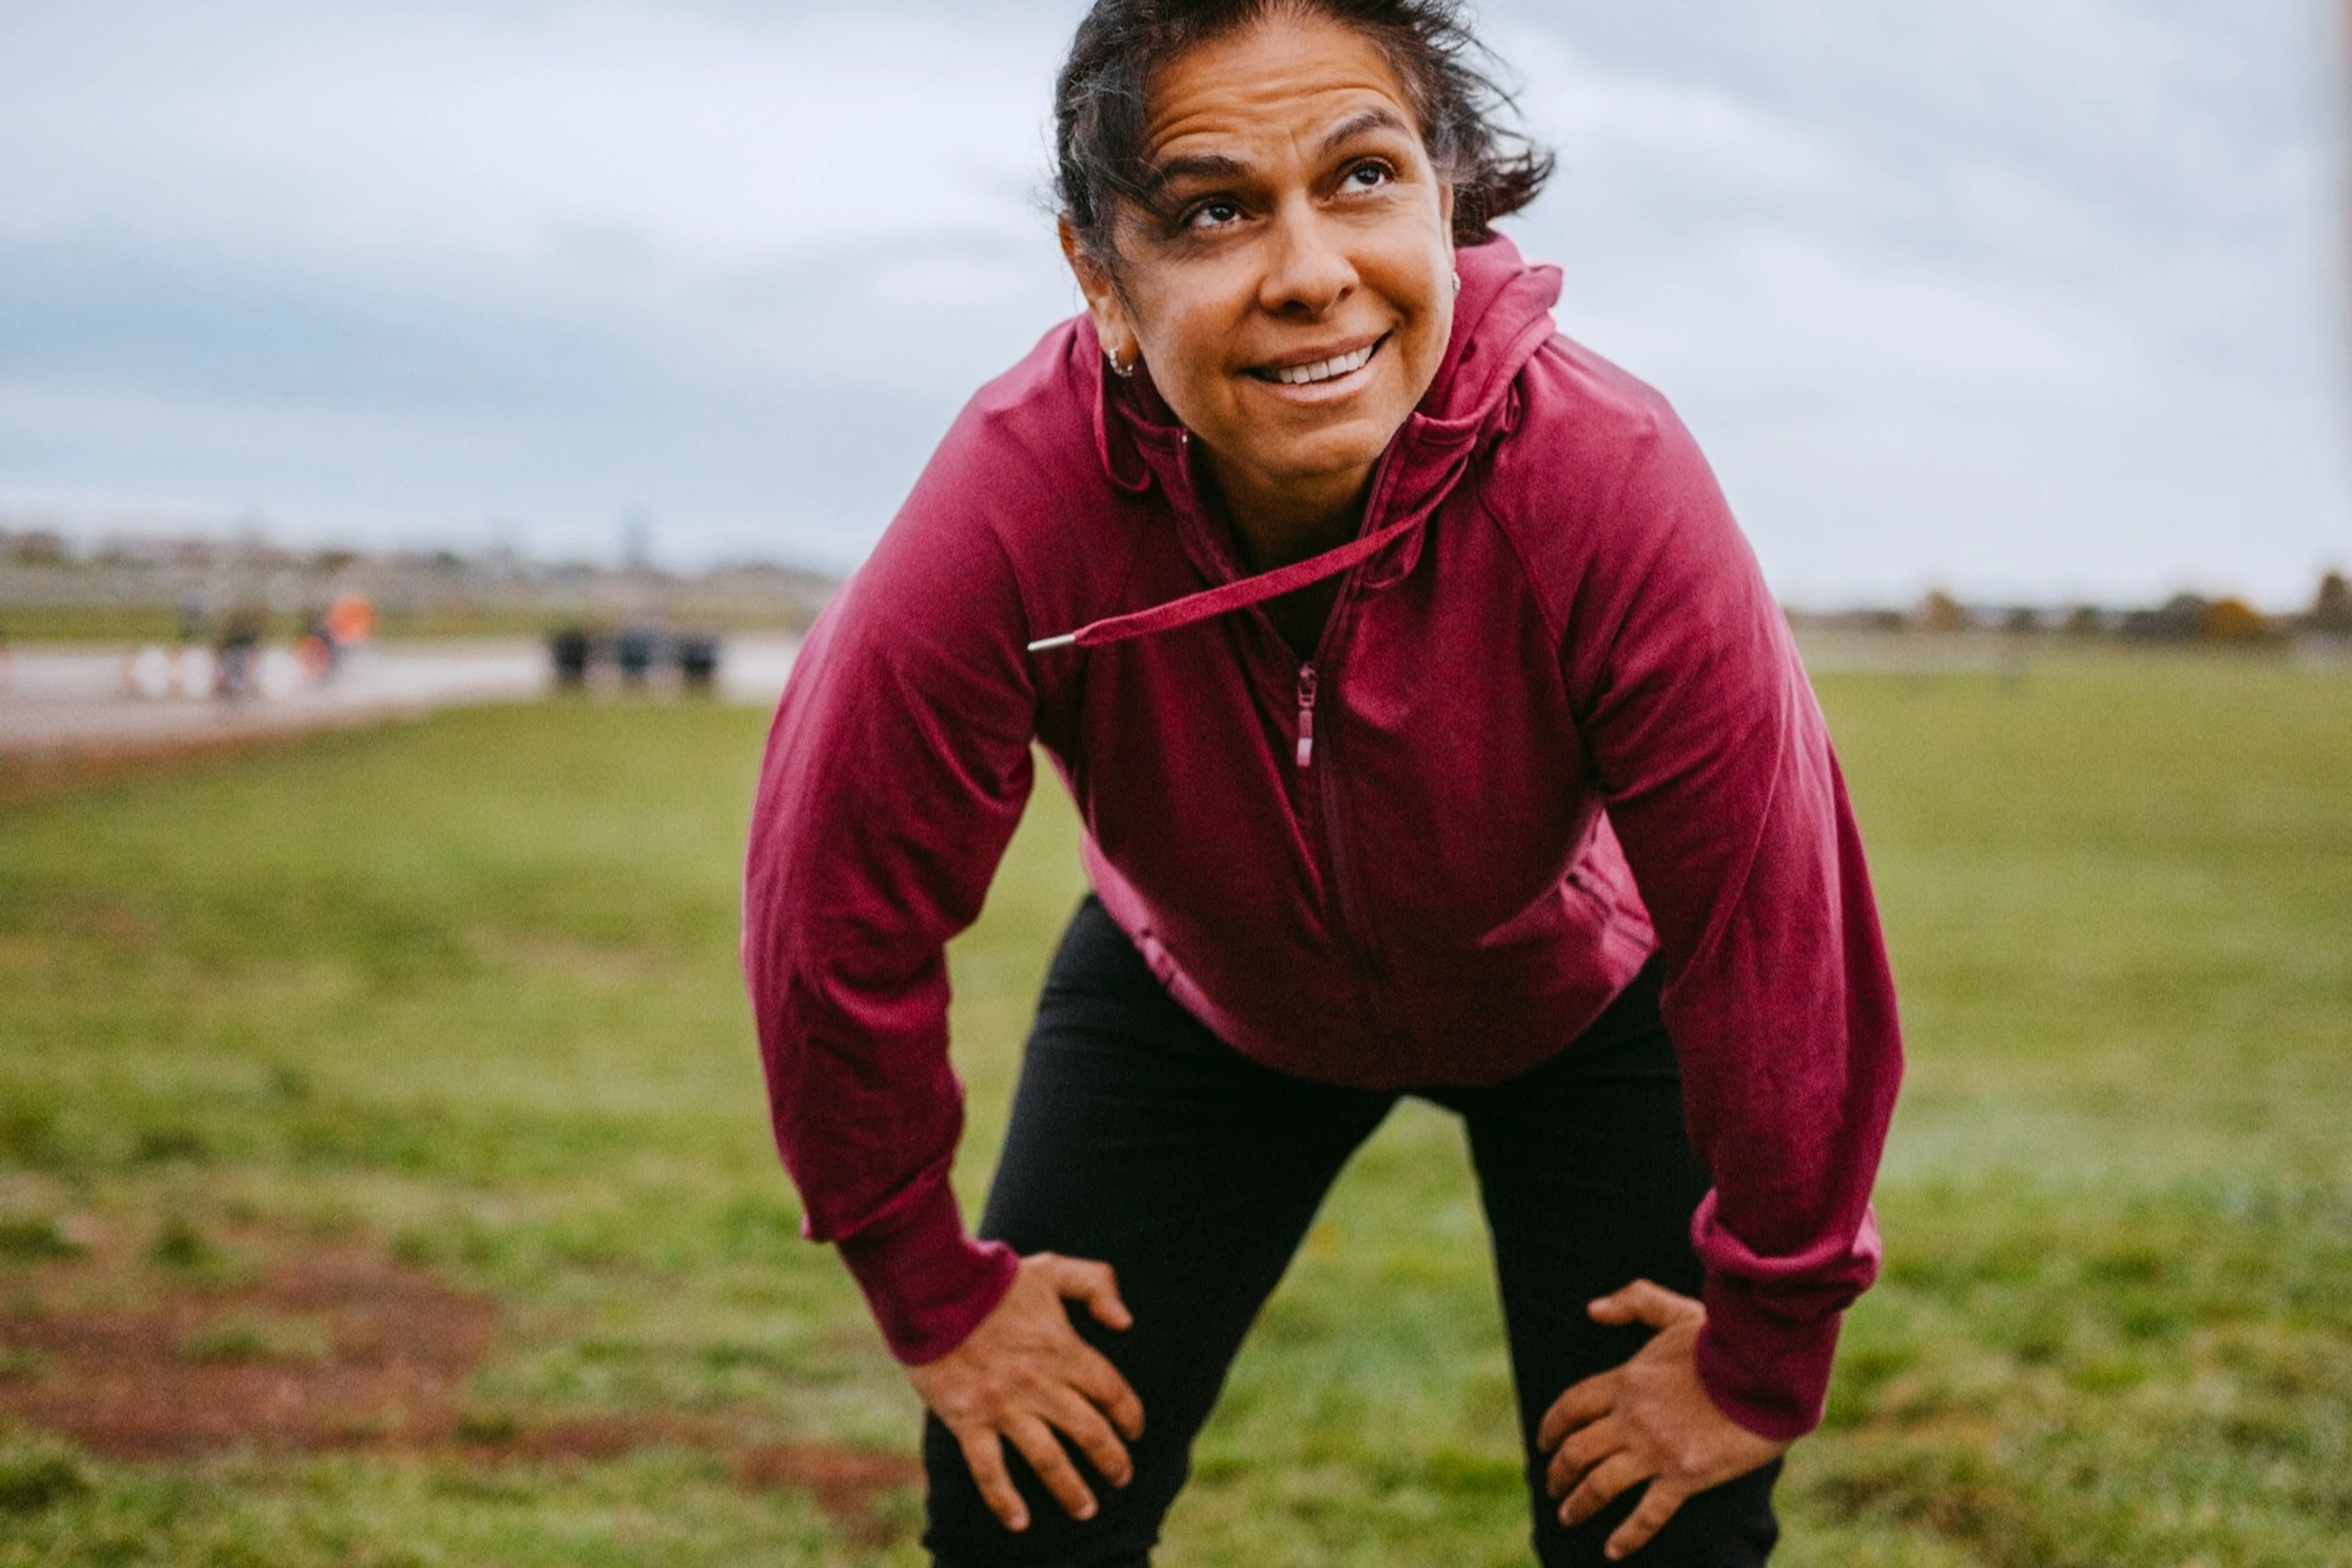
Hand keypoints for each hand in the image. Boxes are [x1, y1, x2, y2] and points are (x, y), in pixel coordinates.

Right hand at [906, 1252, 1145, 1532]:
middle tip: (1122, 1478)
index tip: (1135, 1432)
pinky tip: (1019, 1521)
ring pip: (1048, 1458)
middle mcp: (1040, 1383)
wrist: (934, 1286)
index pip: (1110, 1390)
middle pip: (1089, 1431)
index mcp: (1063, 1348)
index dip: (1128, 1415)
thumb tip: (1126, 1322)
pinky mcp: (968, 1419)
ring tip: (1085, 1510)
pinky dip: (1003, 1499)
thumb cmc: (993, 1278)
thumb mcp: (1052, 1268)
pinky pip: (989, 1468)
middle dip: (1111, 1459)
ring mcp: (1004, 1404)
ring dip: (1070, 1489)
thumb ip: (1097, 1284)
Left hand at [1537, 1280, 1788, 1560]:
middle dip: (1559, 1471)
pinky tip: (1612, 1552)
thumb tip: (1592, 1310)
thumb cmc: (1727, 1340)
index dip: (1552, 1426)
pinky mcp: (1684, 1477)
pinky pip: (1647, 1514)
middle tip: (1553, 1486)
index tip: (1544, 1443)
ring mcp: (1655, 1450)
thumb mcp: (1678, 1310)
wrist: (1767, 1371)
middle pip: (1578, 1449)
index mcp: (1627, 1379)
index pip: (1573, 1405)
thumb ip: (1634, 1302)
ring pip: (1600, 1484)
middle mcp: (1631, 1418)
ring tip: (1567, 1517)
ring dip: (1579, 1503)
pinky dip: (1627, 1536)